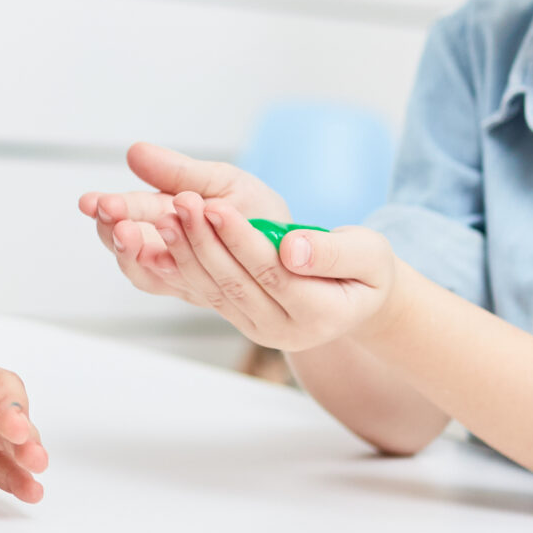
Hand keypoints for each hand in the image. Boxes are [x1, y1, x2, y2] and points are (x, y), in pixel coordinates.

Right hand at [79, 141, 280, 297]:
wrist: (303, 251)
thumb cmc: (257, 215)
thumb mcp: (219, 182)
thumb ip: (177, 172)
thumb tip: (133, 151)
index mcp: (164, 221)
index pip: (126, 218)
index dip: (107, 212)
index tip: (92, 201)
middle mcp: (169, 254)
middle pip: (128, 252)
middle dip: (114, 233)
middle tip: (109, 215)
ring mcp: (188, 279)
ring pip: (149, 275)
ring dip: (137, 253)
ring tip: (134, 231)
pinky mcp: (213, 296)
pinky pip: (189, 286)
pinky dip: (177, 267)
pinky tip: (168, 250)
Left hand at [81, 146, 396, 350]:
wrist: (358, 298)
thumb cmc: (367, 270)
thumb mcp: (369, 254)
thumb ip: (334, 251)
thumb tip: (292, 248)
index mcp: (321, 315)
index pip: (272, 273)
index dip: (240, 239)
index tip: (214, 205)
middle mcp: (284, 331)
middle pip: (235, 283)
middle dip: (202, 241)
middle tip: (177, 202)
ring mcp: (258, 329)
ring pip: (214, 289)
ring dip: (185, 251)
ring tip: (165, 213)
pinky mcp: (239, 317)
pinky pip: (205, 291)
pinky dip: (182, 263)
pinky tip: (163, 233)